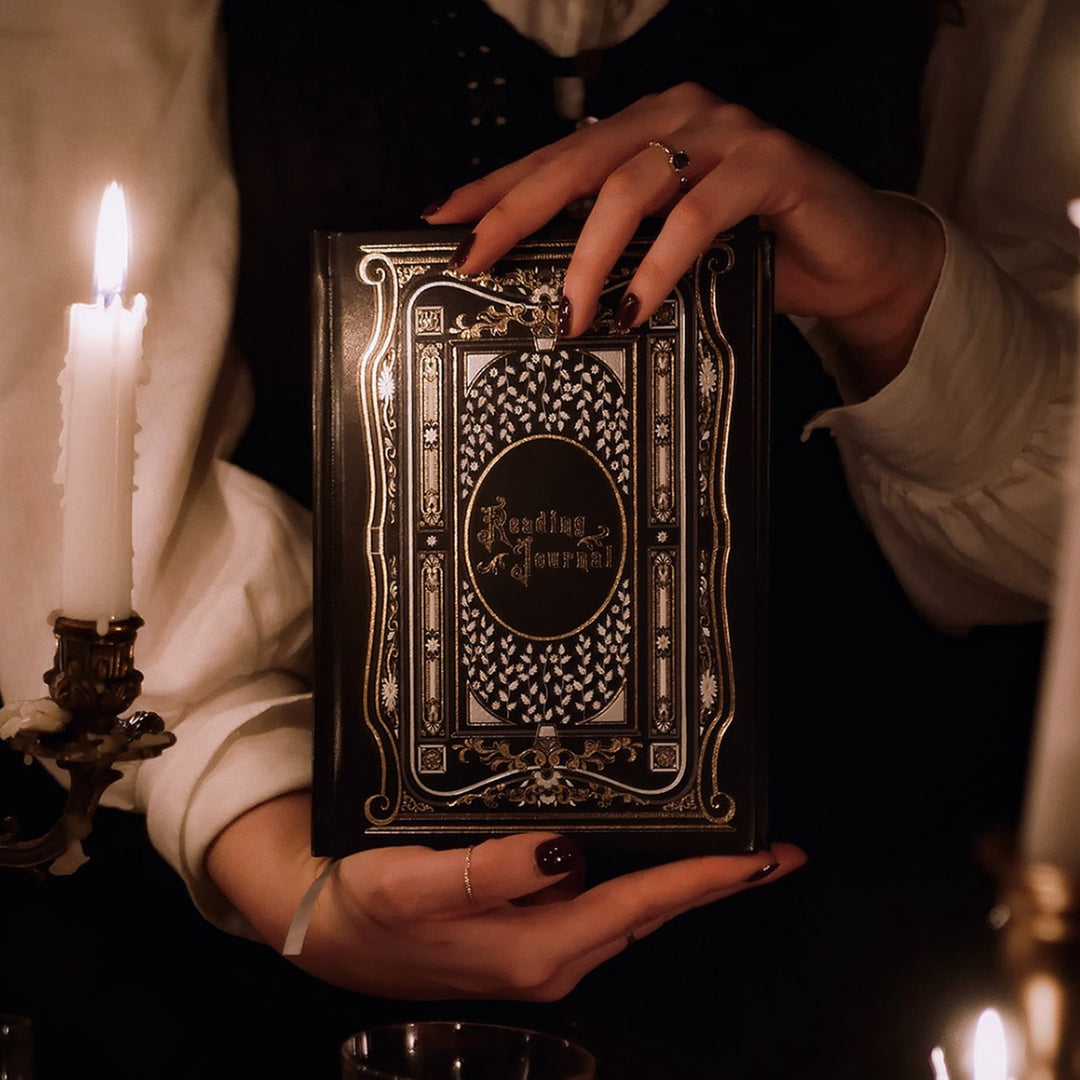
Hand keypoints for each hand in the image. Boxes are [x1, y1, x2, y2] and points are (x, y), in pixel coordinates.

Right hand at [207, 791, 805, 1000]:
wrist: (326, 928)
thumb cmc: (369, 909)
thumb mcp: (418, 887)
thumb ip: (490, 872)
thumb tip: (558, 852)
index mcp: (537, 947)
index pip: (641, 904)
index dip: (705, 879)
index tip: (759, 860)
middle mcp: (550, 954)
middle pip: (652, 911)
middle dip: (715, 884)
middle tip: (772, 855)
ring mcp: (541, 946)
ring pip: (631, 909)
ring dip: (682, 883)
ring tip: (728, 852)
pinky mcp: (526, 931)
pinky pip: (600, 904)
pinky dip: (638, 882)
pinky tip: (647, 861)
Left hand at [424, 82, 944, 398]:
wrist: (850, 258)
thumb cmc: (756, 252)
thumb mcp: (670, 250)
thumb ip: (620, 248)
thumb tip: (548, 289)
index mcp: (648, 130)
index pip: (557, 156)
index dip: (499, 187)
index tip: (447, 218)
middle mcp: (682, 117)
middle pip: (578, 159)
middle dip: (519, 210)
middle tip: (479, 256)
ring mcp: (727, 134)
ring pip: (632, 185)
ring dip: (592, 256)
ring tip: (574, 313)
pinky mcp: (769, 165)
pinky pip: (697, 214)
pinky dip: (660, 263)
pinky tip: (638, 303)